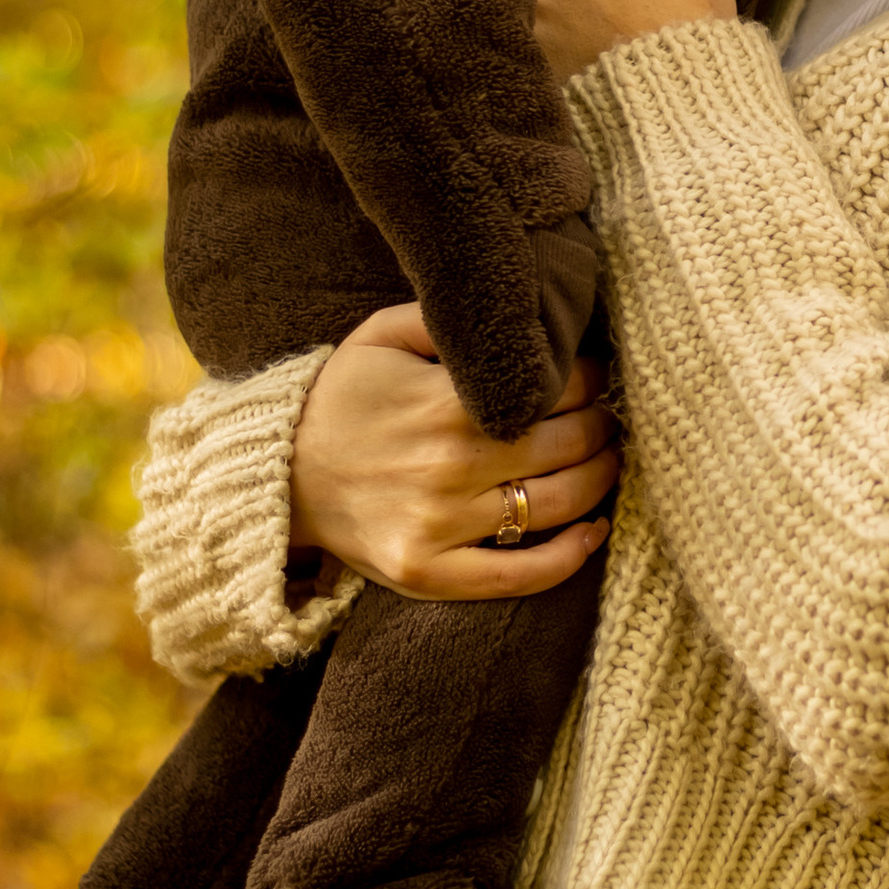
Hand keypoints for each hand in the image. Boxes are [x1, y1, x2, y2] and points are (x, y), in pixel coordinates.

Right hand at [288, 303, 618, 599]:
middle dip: (600, 425)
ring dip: (599, 480)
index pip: (553, 389)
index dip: (587, 379)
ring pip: (556, 505)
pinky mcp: (430, 572)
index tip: (594, 376)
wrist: (279, 474)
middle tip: (608, 415)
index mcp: (444, 404)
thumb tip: (523, 313)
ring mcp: (439, 526)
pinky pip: (518, 574)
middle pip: (565, 446)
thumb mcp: (384, 334)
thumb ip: (451, 320)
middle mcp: (449, 466)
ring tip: (609, 459)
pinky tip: (596, 531)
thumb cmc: (341, 396)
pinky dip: (570, 556)